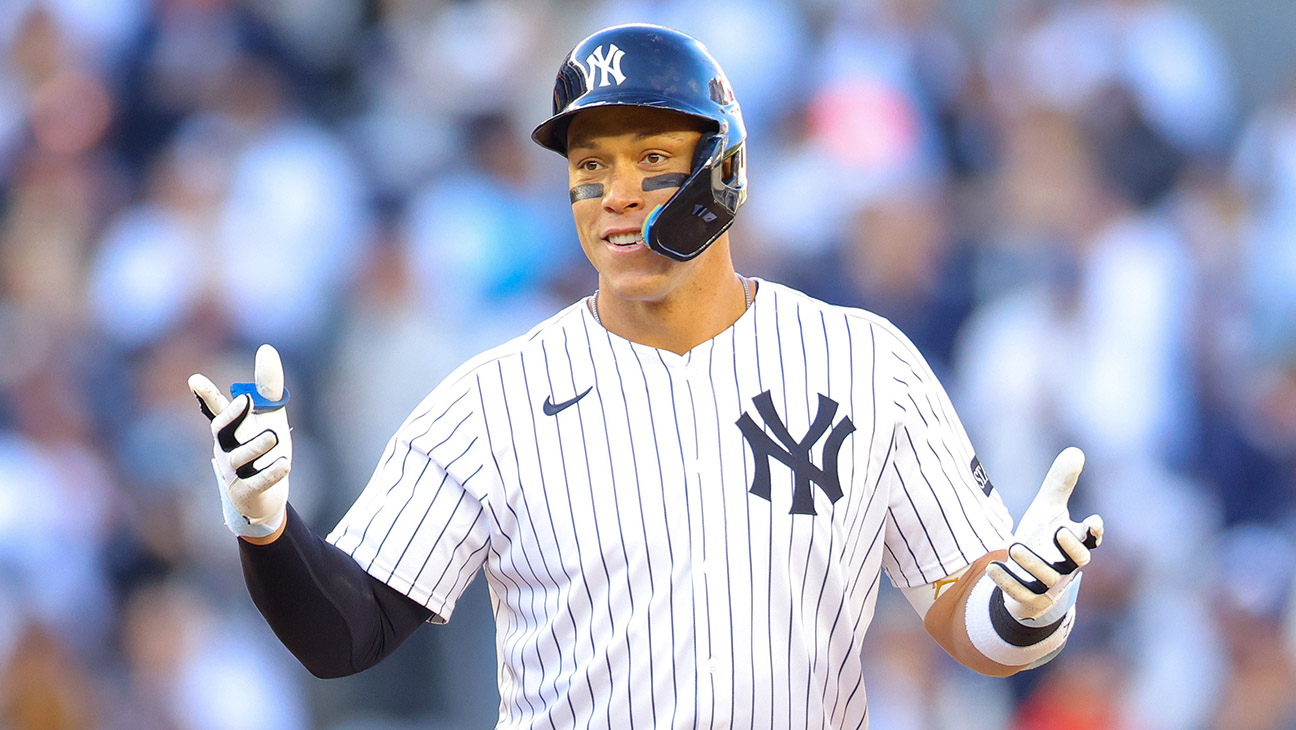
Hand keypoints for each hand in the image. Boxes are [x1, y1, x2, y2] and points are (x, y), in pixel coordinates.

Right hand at [189, 344, 292, 537]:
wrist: (266, 498)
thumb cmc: (263, 451)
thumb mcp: (270, 414)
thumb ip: (268, 385)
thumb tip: (266, 348)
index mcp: (230, 429)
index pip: (216, 409)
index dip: (206, 395)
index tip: (195, 379)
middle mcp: (227, 449)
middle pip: (222, 432)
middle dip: (231, 416)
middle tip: (245, 399)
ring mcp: (235, 473)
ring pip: (240, 459)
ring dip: (256, 446)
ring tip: (274, 436)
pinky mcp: (247, 493)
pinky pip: (256, 482)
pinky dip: (270, 473)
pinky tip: (285, 464)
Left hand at [986, 447, 1102, 620]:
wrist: (1028, 581)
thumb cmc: (1043, 541)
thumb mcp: (1048, 512)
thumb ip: (1059, 484)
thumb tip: (1076, 451)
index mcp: (1073, 545)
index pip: (1090, 540)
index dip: (1094, 533)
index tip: (1093, 523)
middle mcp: (1066, 566)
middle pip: (1078, 561)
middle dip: (1071, 548)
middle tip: (1060, 530)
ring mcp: (1049, 585)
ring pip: (1046, 579)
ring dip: (1032, 563)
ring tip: (1014, 546)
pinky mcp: (1029, 599)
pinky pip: (1020, 594)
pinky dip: (1007, 581)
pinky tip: (992, 568)